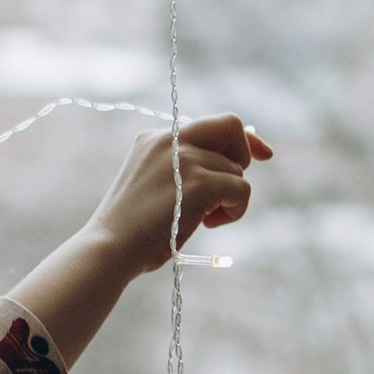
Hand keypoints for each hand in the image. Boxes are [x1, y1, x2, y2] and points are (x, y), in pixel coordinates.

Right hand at [83, 114, 268, 281]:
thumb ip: (188, 171)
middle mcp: (170, 140)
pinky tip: (208, 224)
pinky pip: (241, 189)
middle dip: (246, 152)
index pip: (210, 125)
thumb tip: (235, 168)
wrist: (110, 248)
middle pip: (231, 125)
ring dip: (230, 199)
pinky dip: (234, 211)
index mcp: (156, 139)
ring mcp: (184, 159)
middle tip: (233, 188)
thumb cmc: (131, 232)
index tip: (263, 154)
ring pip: (237, 170)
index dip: (241, 139)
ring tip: (203, 220)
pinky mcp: (199, 183)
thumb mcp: (157, 189)